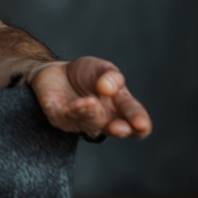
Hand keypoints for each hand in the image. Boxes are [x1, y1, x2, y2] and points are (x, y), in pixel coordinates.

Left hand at [28, 57, 150, 139]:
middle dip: (118, 128)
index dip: (140, 125)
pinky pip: (63, 117)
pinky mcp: (59, 118)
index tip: (140, 124)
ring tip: (90, 102)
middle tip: (117, 127)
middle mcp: (103, 120)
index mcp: (120, 109)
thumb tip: (110, 88)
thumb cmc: (86, 74)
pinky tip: (71, 103)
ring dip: (90, 113)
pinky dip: (68, 110)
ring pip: (88, 123)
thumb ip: (112, 76)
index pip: (136, 124)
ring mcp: (81, 122)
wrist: (57, 71)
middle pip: (115, 129)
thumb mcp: (104, 68)